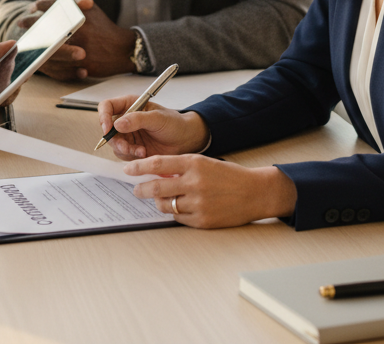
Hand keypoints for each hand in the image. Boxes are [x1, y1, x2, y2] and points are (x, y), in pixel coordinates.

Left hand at [18, 0, 135, 79]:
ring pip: (49, 45)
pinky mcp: (80, 64)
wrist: (123, 49)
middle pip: (48, 26)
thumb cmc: (104, 27)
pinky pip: (58, 63)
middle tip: (21, 22)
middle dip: (31, 23)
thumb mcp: (91, 8)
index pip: (54, 7)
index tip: (31, 8)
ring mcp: (79, 47)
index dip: (40, 7)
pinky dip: (45, 59)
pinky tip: (36, 55)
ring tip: (24, 39)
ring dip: (34, 42)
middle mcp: (79, 30)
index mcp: (80, 15)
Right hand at [98, 96, 209, 157]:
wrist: (185, 140)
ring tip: (141, 151)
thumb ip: (138, 119)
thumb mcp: (158, 118)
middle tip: (126, 147)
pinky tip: (144, 154)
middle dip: (115, 140)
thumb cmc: (174, 123)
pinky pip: (123, 154)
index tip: (108, 128)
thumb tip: (118, 123)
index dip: (103, 116)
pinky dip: (132, 156)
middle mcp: (126, 119)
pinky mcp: (132, 148)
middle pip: (107, 128)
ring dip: (125, 150)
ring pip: (114, 144)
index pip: (107, 106)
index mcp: (130, 104)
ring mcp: (128, 134)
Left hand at [124, 154, 298, 228]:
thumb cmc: (229, 176)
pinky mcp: (202, 220)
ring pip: (165, 205)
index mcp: (195, 164)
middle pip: (157, 187)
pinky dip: (175, 213)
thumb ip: (182, 167)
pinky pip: (178, 218)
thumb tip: (157, 173)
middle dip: (142, 189)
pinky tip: (179, 207)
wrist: (254, 192)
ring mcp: (198, 203)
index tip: (128, 169)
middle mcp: (194, 183)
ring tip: (160, 199)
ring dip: (159, 202)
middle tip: (137, 189)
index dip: (140, 167)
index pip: (158, 163)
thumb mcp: (205, 163)